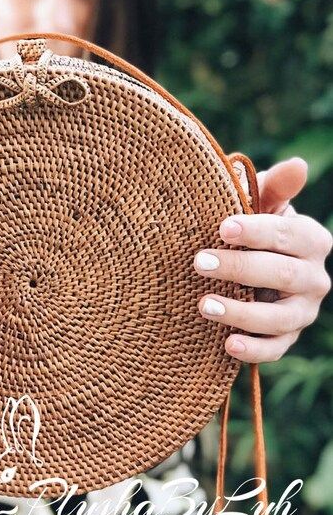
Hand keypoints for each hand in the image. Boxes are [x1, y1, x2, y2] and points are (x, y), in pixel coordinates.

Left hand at [194, 157, 331, 362]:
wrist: (249, 265)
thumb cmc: (251, 227)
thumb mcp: (260, 204)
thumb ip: (274, 187)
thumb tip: (297, 164)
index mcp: (311, 239)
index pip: (288, 233)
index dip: (257, 231)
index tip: (222, 228)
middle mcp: (315, 277)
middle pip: (282, 274)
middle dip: (240, 268)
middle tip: (200, 262)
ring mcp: (303, 311)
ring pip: (280, 318)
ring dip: (241, 313)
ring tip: (204, 305)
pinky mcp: (287, 338)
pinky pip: (275, 349)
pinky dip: (254, 350)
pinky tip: (227, 344)